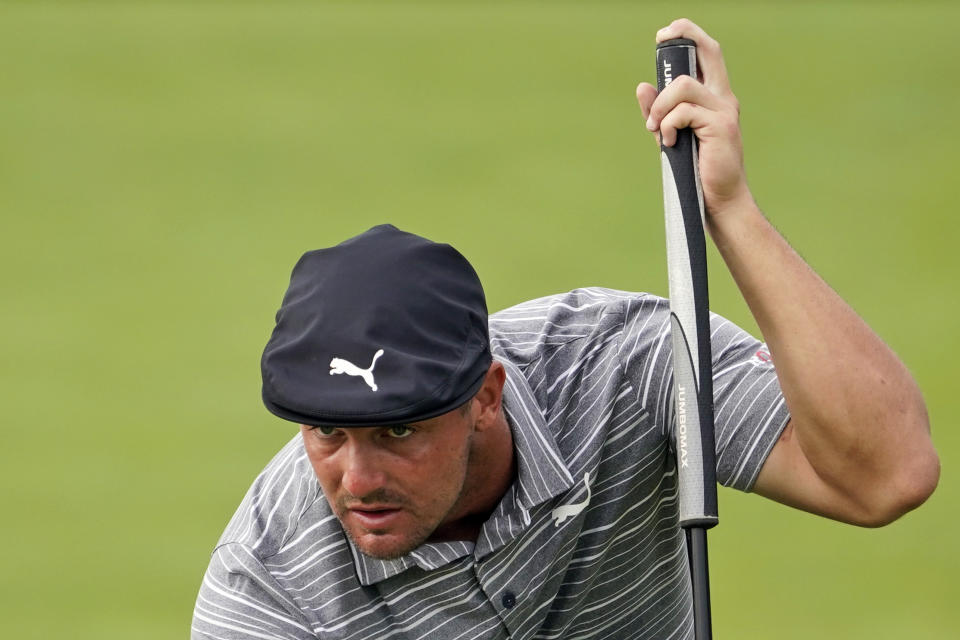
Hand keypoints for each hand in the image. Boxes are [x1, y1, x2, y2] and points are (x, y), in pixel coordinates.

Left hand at [636, 19, 751, 218]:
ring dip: (660, 107)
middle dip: (684, 36)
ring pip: (683, 86)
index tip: (665, 33)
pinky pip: (682, 112)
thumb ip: (658, 112)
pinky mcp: (720, 126)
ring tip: (656, 130)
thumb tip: (642, 86)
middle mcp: (723, 98)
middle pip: (709, 51)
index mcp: (714, 97)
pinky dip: (667, 125)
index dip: (689, 35)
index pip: (708, 54)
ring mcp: (724, 110)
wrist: (716, 200)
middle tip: (660, 38)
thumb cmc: (695, 170)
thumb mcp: (671, 135)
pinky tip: (669, 142)